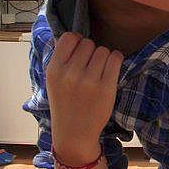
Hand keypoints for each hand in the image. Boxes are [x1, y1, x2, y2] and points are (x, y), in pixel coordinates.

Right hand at [46, 32, 122, 164]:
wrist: (74, 134)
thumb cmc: (65, 103)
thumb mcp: (53, 81)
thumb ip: (60, 58)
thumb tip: (72, 35)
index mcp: (54, 70)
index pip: (69, 37)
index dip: (77, 42)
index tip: (79, 53)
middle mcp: (70, 73)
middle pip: (88, 43)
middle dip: (91, 52)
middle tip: (89, 67)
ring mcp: (89, 81)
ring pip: (103, 50)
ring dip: (104, 58)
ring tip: (98, 72)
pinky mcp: (106, 87)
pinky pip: (115, 59)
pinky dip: (115, 61)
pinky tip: (110, 70)